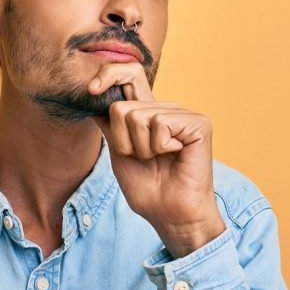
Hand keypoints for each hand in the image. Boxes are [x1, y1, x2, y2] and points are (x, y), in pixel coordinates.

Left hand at [89, 61, 225, 257]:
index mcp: (148, 113)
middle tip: (140, 157)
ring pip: (137, 116)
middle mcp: (166, 109)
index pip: (128, 75)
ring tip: (159, 160)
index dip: (108, 74)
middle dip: (121, 139)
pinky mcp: (198, 123)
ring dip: (141, 148)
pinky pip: (160, 123)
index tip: (92, 90)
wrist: (171, 215)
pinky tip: (175, 156)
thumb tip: (92, 95)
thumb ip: (110, 124)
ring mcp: (183, 114)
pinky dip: (160, 147)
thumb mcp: (119, 152)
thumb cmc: (149, 189)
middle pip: (122, 104)